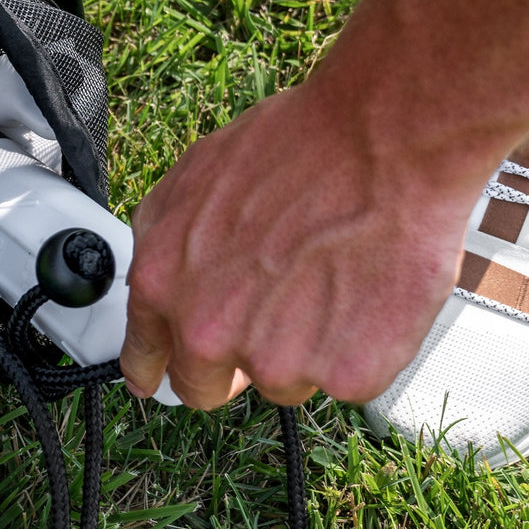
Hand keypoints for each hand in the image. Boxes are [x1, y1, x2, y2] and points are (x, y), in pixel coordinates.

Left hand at [120, 82, 485, 408]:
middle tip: (270, 320)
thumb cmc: (296, 146)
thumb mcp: (191, 179)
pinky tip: (363, 294)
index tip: (164, 379)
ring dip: (302, 348)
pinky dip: (359, 349)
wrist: (382, 141)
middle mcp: (209, 330)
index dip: (159, 370)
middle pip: (205, 387)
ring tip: (327, 280)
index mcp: (162, 283)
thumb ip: (162, 242)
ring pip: (282, 381)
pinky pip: (345, 381)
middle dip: (231, 366)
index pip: (147, 359)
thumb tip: (152, 282)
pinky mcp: (345, 374)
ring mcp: (277, 360)